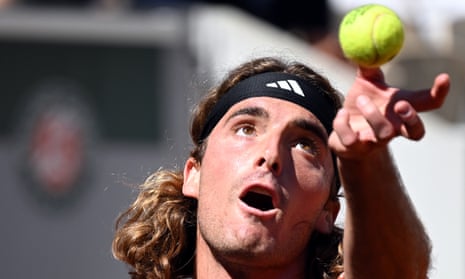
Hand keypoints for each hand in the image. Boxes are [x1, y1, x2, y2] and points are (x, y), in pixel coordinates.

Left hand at [329, 66, 449, 159]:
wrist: (341, 132)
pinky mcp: (355, 149)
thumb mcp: (366, 82)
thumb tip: (372, 43)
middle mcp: (393, 128)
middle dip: (412, 119)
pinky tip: (342, 113)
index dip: (439, 93)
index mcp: (400, 110)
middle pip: (416, 132)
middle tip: (401, 104)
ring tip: (359, 99)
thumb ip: (370, 66)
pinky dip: (344, 123)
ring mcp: (375, 141)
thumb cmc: (359, 105)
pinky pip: (351, 139)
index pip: (428, 104)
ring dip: (372, 114)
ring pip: (384, 133)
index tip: (444, 77)